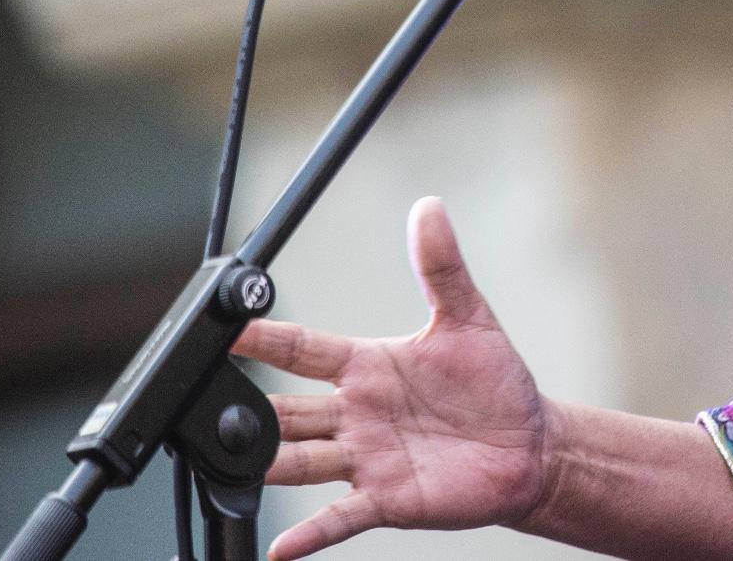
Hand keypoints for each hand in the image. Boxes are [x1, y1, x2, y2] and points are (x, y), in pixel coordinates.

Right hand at [231, 197, 551, 559]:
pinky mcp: (386, 499)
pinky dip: (310, 534)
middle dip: (246, 405)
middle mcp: (355, 412)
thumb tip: (429, 206)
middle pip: (285, 408)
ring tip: (228, 462)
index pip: (301, 348)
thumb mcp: (468, 316)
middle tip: (204, 398)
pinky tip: (281, 548)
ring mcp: (365, 457)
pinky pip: (338, 517)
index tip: (223, 324)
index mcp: (366, 365)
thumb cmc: (494, 380)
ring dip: (266, 463)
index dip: (263, 337)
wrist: (528, 443)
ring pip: (299, 460)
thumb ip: (441, 265)